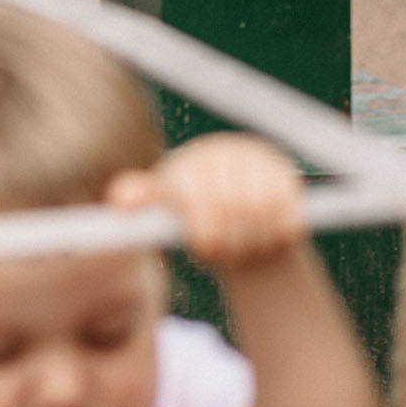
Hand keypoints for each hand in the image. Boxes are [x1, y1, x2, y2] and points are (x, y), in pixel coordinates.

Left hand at [108, 133, 305, 272]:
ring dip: (255, 238)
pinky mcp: (283, 171)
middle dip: (229, 239)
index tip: (208, 250)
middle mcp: (218, 152)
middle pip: (229, 205)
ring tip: (247, 247)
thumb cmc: (194, 215)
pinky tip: (272, 238)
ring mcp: (253, 159)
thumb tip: (119, 200)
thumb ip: (142, 200)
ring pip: (259, 209)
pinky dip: (281, 232)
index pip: (195, 196)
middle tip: (229, 253)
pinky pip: (287, 208)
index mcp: (185, 164)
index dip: (205, 230)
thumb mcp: (165, 209)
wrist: (240, 213)